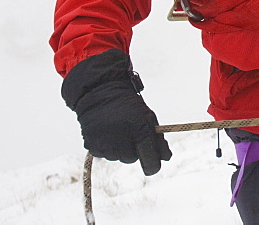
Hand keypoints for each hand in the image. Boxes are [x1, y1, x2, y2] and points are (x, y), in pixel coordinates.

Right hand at [62, 49, 171, 174]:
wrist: (100, 93)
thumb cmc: (129, 105)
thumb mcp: (148, 117)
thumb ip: (157, 139)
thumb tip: (166, 158)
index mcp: (139, 131)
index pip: (149, 159)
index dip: (153, 164)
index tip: (155, 165)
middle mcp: (121, 140)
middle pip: (132, 159)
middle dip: (135, 150)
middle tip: (132, 134)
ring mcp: (105, 145)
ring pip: (118, 157)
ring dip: (121, 149)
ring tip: (118, 130)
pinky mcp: (92, 146)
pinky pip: (104, 155)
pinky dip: (108, 147)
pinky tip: (108, 133)